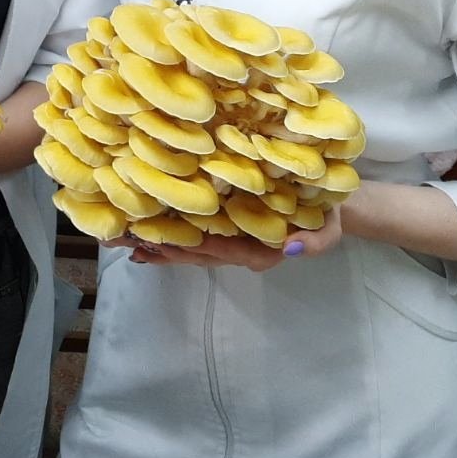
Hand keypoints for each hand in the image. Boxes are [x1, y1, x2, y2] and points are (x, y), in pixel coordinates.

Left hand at [103, 205, 344, 271]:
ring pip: (191, 246)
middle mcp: (240, 249)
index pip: (222, 251)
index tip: (166, 243)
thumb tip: (289, 248)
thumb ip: (313, 243)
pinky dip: (171, 232)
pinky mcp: (225, 224)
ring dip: (160, 243)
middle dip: (165, 250)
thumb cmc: (327, 214)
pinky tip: (145, 231)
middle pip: (197, 254)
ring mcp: (230, 238)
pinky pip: (195, 233)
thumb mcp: (330, 231)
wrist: (329, 203)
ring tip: (127, 240)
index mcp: (260, 251)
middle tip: (129, 244)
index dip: (195, 248)